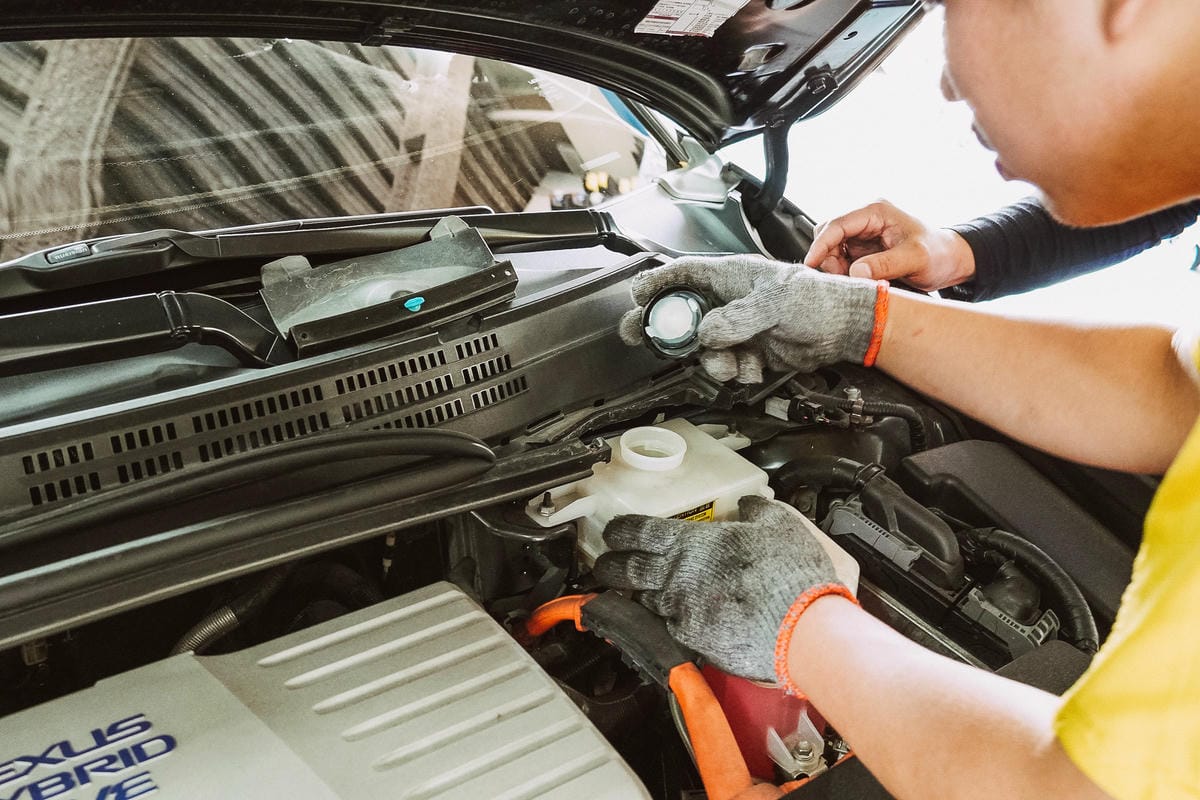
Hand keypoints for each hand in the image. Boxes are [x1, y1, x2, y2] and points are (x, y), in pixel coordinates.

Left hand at [593, 496, 841, 681]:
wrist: (803, 630)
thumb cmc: (792, 574)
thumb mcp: (779, 525)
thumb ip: (757, 511)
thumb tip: (748, 503)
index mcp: (693, 543)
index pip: (640, 532)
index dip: (621, 531)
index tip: (613, 533)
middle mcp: (677, 576)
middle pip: (627, 570)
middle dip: (610, 567)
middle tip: (605, 566)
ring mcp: (680, 612)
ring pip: (645, 601)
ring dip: (638, 596)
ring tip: (636, 593)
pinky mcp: (691, 642)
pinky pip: (669, 629)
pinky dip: (667, 623)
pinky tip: (673, 622)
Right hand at [619, 254, 884, 382]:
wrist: (844, 329)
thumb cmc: (818, 299)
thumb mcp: (775, 302)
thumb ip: (737, 318)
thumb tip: (706, 334)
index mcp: (732, 276)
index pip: (684, 274)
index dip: (657, 282)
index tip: (638, 295)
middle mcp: (729, 301)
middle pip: (682, 314)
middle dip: (664, 328)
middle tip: (644, 336)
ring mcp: (737, 328)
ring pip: (704, 349)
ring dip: (715, 362)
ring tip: (734, 364)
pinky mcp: (748, 351)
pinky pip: (727, 366)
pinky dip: (738, 372)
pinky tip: (757, 366)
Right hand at [804, 200, 975, 291]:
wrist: (951, 261)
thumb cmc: (938, 253)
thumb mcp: (914, 259)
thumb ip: (885, 264)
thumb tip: (855, 272)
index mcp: (876, 211)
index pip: (837, 224)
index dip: (821, 245)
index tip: (811, 264)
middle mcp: (866, 219)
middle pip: (829, 235)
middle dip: (828, 258)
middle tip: (840, 279)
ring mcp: (863, 234)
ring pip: (832, 249)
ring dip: (835, 267)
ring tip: (853, 282)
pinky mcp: (863, 250)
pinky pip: (841, 259)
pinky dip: (842, 272)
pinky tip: (855, 282)